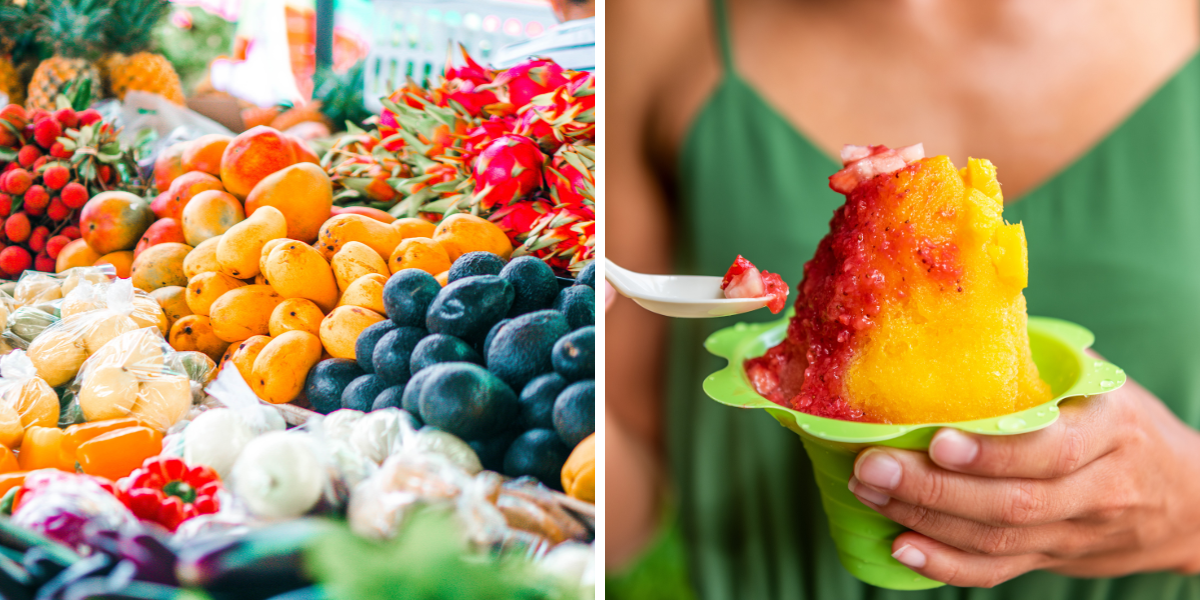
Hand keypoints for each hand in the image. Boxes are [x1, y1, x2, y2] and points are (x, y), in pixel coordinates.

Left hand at [848, 378, 1199, 586]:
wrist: (1189, 499)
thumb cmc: (1125, 425)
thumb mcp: (1100, 384)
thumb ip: (1041, 363)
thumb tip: (958, 317)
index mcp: (1109, 431)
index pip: (1050, 450)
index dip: (991, 452)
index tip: (936, 440)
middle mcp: (1097, 489)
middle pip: (1013, 502)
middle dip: (933, 488)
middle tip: (871, 467)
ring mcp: (1075, 532)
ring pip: (999, 538)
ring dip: (925, 519)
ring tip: (869, 492)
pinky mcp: (1053, 559)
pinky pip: (999, 571)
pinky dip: (947, 566)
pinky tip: (902, 546)